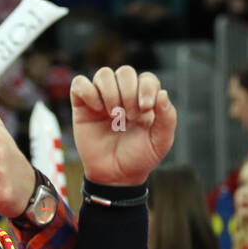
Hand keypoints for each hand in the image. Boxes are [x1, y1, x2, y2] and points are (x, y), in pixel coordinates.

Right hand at [70, 66, 175, 186]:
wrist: (116, 177)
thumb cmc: (139, 158)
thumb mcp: (161, 142)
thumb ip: (167, 118)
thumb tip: (162, 93)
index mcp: (143, 99)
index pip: (147, 78)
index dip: (146, 88)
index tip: (145, 109)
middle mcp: (123, 95)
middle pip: (125, 72)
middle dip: (128, 92)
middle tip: (129, 117)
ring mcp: (102, 99)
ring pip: (103, 74)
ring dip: (110, 92)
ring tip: (113, 115)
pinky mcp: (82, 106)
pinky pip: (79, 83)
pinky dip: (88, 91)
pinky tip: (96, 109)